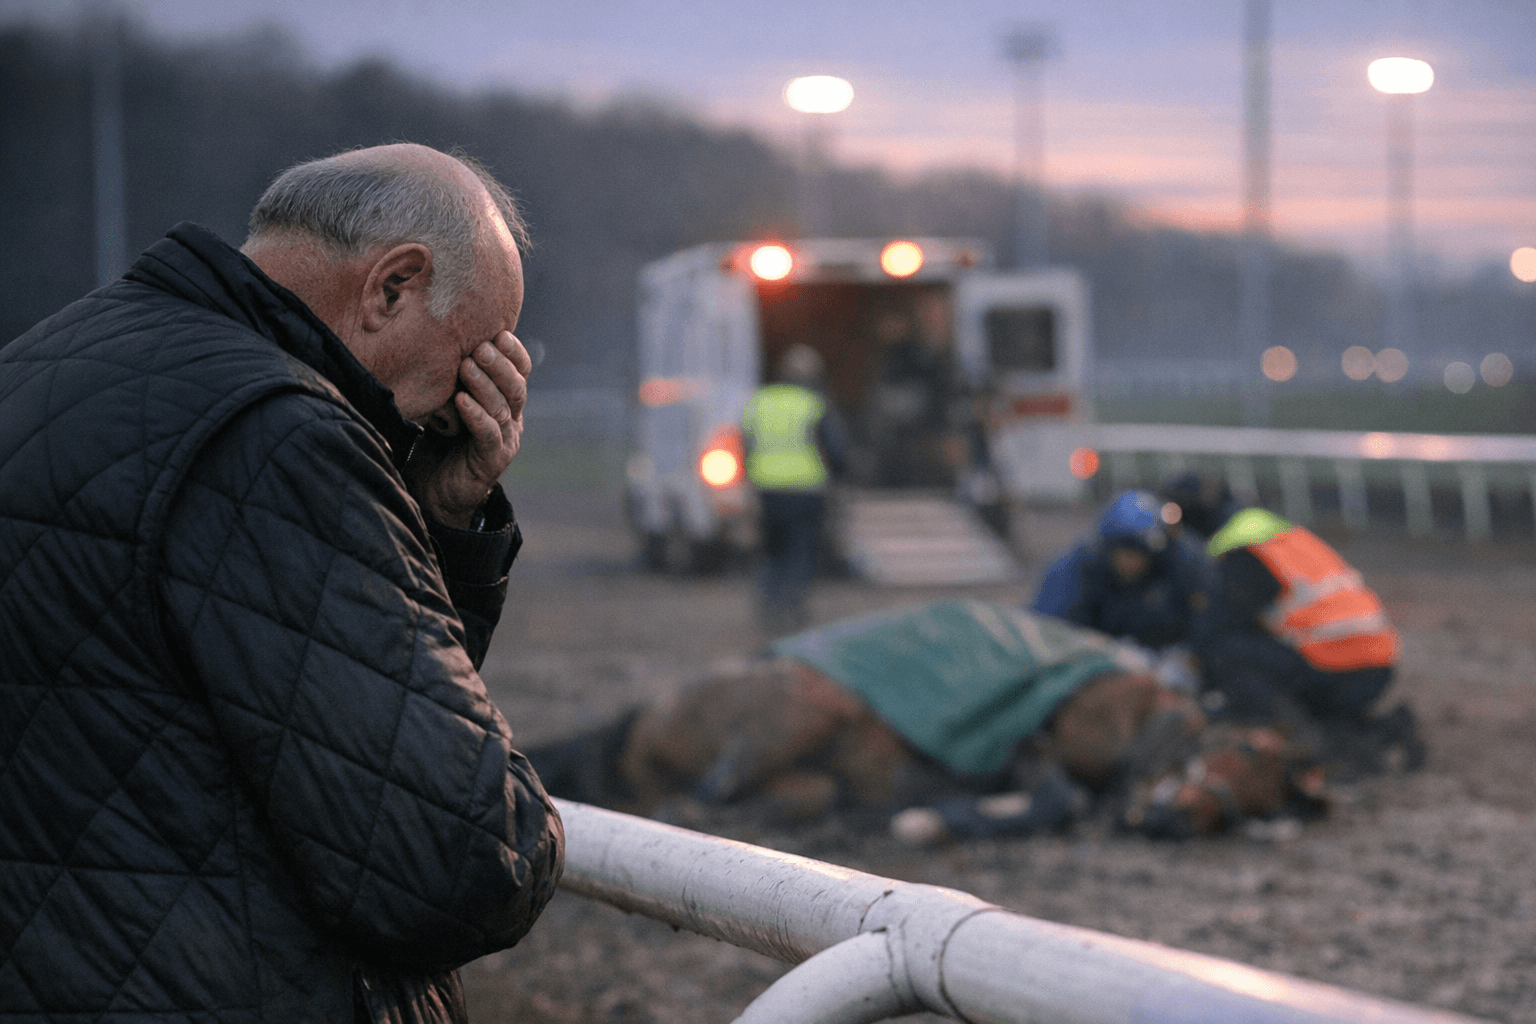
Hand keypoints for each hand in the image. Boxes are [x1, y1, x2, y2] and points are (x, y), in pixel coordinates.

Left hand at [410, 330, 530, 527]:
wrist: (434, 490)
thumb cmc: (438, 438)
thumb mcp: (446, 400)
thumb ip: (454, 376)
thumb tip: (439, 333)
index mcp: (505, 401)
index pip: (520, 372)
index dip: (514, 353)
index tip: (499, 332)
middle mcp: (512, 419)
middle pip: (516, 387)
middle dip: (499, 365)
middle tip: (479, 348)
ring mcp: (505, 441)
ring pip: (503, 408)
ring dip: (485, 385)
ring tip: (466, 367)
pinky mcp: (492, 461)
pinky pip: (489, 434)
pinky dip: (476, 416)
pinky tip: (461, 401)